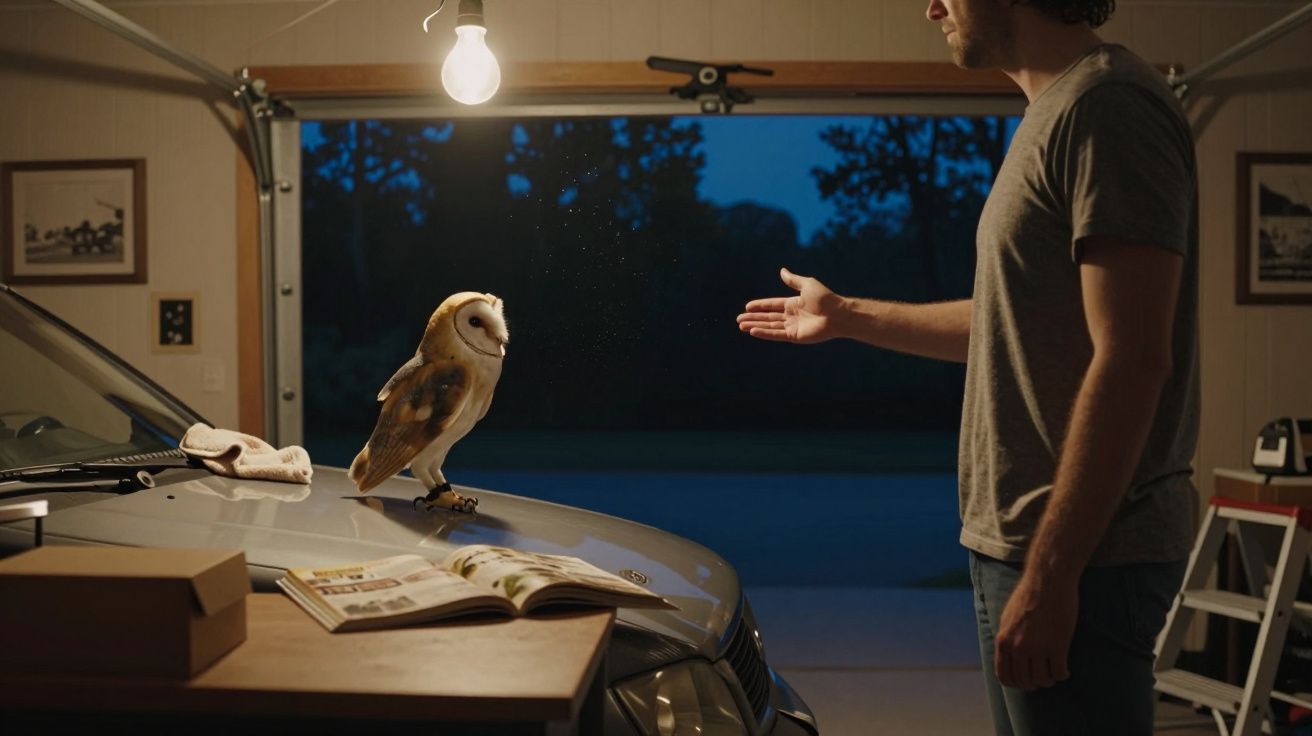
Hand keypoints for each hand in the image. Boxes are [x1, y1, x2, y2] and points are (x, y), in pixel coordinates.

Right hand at [736, 267, 844, 343]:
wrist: (838, 314)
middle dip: (753, 318)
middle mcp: (791, 316)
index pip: (772, 305)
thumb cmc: (825, 298)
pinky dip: (764, 333)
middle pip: (768, 317)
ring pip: (769, 326)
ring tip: (741, 326)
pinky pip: (776, 334)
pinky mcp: (795, 336)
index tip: (747, 307)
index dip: (759, 306)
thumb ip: (793, 280)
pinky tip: (753, 331)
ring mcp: (792, 327)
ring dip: (755, 326)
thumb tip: (782, 271)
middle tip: (739, 320)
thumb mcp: (807, 284)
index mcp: (793, 304)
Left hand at [995, 572, 1077, 690]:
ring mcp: (1038, 648)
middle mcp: (1018, 647)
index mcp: (1003, 640)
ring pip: (1043, 679)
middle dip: (1034, 684)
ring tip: (1054, 672)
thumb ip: (1007, 638)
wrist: (1048, 580)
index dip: (1016, 684)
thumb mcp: (1007, 617)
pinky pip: (1059, 673)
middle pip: (1025, 681)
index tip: (1025, 682)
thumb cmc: (1029, 596)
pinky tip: (1065, 670)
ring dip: (1049, 680)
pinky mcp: (1058, 645)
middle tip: (1043, 678)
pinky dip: (1063, 675)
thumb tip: (1008, 656)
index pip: (1005, 676)